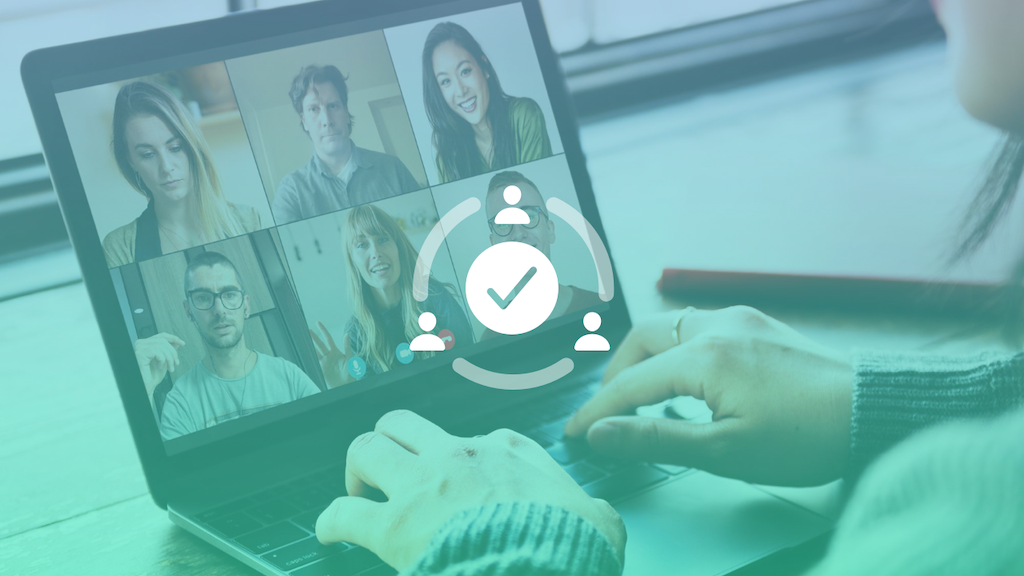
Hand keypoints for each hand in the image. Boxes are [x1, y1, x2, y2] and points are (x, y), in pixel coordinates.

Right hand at [134, 333, 184, 398]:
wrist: (148, 386)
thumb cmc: (153, 375)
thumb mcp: (165, 360)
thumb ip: (169, 350)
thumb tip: (176, 342)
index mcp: (146, 343)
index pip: (161, 336)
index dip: (173, 338)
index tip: (182, 343)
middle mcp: (141, 343)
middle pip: (163, 341)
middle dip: (173, 352)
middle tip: (176, 363)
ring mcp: (139, 348)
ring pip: (162, 346)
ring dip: (169, 358)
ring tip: (170, 367)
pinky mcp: (140, 353)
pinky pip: (157, 351)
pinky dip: (162, 360)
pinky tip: (160, 367)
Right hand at [310, 321, 352, 388]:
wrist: (346, 384)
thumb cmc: (350, 372)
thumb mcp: (350, 358)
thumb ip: (347, 347)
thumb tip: (346, 334)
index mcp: (336, 351)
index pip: (328, 338)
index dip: (323, 330)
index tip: (318, 323)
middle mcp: (329, 355)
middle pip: (319, 344)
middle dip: (314, 336)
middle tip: (307, 329)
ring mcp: (324, 362)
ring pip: (315, 351)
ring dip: (310, 345)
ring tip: (303, 338)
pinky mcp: (321, 369)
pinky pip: (314, 361)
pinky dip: (310, 356)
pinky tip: (305, 351)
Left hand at [316, 410, 624, 570]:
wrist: (544, 571)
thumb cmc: (570, 548)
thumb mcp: (598, 518)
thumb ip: (590, 508)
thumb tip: (597, 516)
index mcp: (506, 451)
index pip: (476, 437)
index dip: (460, 459)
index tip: (459, 480)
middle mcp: (459, 455)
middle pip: (402, 422)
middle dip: (390, 442)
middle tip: (389, 472)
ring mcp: (423, 485)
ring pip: (366, 446)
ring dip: (357, 469)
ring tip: (357, 491)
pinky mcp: (394, 525)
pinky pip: (343, 511)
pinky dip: (332, 520)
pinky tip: (331, 531)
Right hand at [564, 306, 853, 486]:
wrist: (876, 412)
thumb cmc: (807, 437)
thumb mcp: (725, 452)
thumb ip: (656, 438)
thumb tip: (601, 434)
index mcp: (704, 356)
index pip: (630, 383)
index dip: (598, 411)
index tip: (576, 433)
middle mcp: (717, 325)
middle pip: (643, 338)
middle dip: (617, 373)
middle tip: (608, 411)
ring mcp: (741, 320)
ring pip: (670, 326)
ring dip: (646, 357)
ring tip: (643, 395)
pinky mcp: (759, 324)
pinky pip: (699, 326)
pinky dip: (676, 349)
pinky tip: (687, 378)